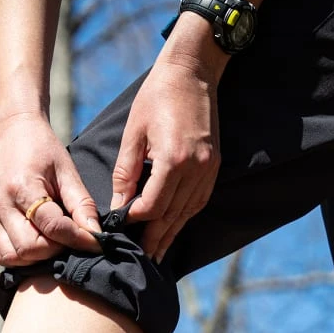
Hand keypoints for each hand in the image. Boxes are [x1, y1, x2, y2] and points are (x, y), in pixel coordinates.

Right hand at [0, 113, 100, 266]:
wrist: (16, 134)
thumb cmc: (46, 151)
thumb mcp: (69, 173)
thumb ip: (82, 205)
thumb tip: (96, 235)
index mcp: (23, 188)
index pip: (53, 227)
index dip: (79, 240)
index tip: (97, 243)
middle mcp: (1, 205)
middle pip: (31, 248)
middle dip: (58, 250)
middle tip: (73, 239)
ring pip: (14, 257)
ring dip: (39, 257)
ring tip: (56, 242)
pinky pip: (0, 254)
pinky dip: (21, 257)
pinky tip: (38, 245)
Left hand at [111, 13, 226, 263]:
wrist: (193, 73)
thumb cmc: (157, 97)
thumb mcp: (134, 133)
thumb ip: (127, 172)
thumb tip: (119, 204)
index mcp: (173, 160)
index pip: (153, 206)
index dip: (136, 220)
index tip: (122, 228)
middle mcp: (196, 170)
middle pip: (173, 216)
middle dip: (156, 238)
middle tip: (144, 259)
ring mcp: (209, 170)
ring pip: (189, 213)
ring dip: (172, 233)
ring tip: (159, 251)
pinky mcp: (214, 167)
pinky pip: (199, 201)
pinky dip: (186, 216)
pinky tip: (176, 227)